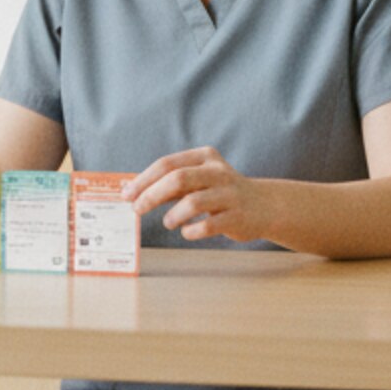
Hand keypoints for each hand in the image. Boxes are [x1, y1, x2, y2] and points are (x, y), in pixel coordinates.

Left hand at [126, 146, 273, 242]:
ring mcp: (230, 194)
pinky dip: (192, 230)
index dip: (144, 180)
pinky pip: (210, 225)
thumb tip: (128, 190)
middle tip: (136, 210)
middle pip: (178, 179)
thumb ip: (166, 183)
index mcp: (204, 157)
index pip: (167, 164)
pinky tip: (187, 232)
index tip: (126, 195)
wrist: (264, 206)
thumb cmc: (219, 192)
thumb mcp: (196, 180)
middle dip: (151, 195)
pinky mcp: (238, 216)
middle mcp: (218, 172)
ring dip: (173, 215)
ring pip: (194, 202)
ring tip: (168, 222)